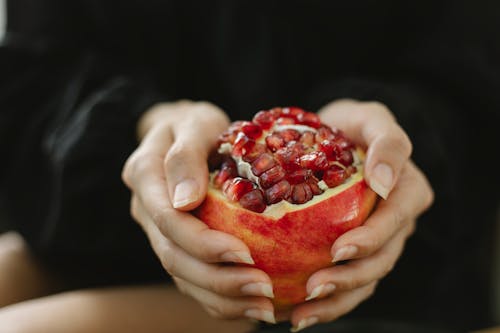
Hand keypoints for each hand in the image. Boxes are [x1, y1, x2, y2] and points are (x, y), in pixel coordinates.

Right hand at [122, 101, 275, 323]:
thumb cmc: (195, 123)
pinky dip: (219, 298)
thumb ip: (186, 156)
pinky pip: (191, 279)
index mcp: (145, 177)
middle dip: (218, 280)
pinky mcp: (175, 243)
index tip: (245, 254)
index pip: (169, 221)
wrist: (184, 131)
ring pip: (182, 276)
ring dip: (222, 297)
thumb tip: (185, 201)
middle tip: (263, 289)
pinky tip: (251, 306)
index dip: (203, 243)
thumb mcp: (194, 123)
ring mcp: (158, 231)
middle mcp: (146, 210)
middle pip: (174, 257)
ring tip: (265, 308)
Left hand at [286, 99, 433, 330]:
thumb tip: (383, 182)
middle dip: (350, 277)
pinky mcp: (356, 251)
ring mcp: (378, 239)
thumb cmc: (350, 124)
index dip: (372, 238)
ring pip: (366, 278)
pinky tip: (297, 315)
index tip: (339, 249)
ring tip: (302, 313)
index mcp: (408, 190)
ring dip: (337, 300)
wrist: (331, 137)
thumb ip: (387, 140)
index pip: (396, 219)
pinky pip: (348, 282)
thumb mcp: (371, 117)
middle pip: (382, 257)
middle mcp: (397, 220)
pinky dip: (327, 303)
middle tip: (313, 286)